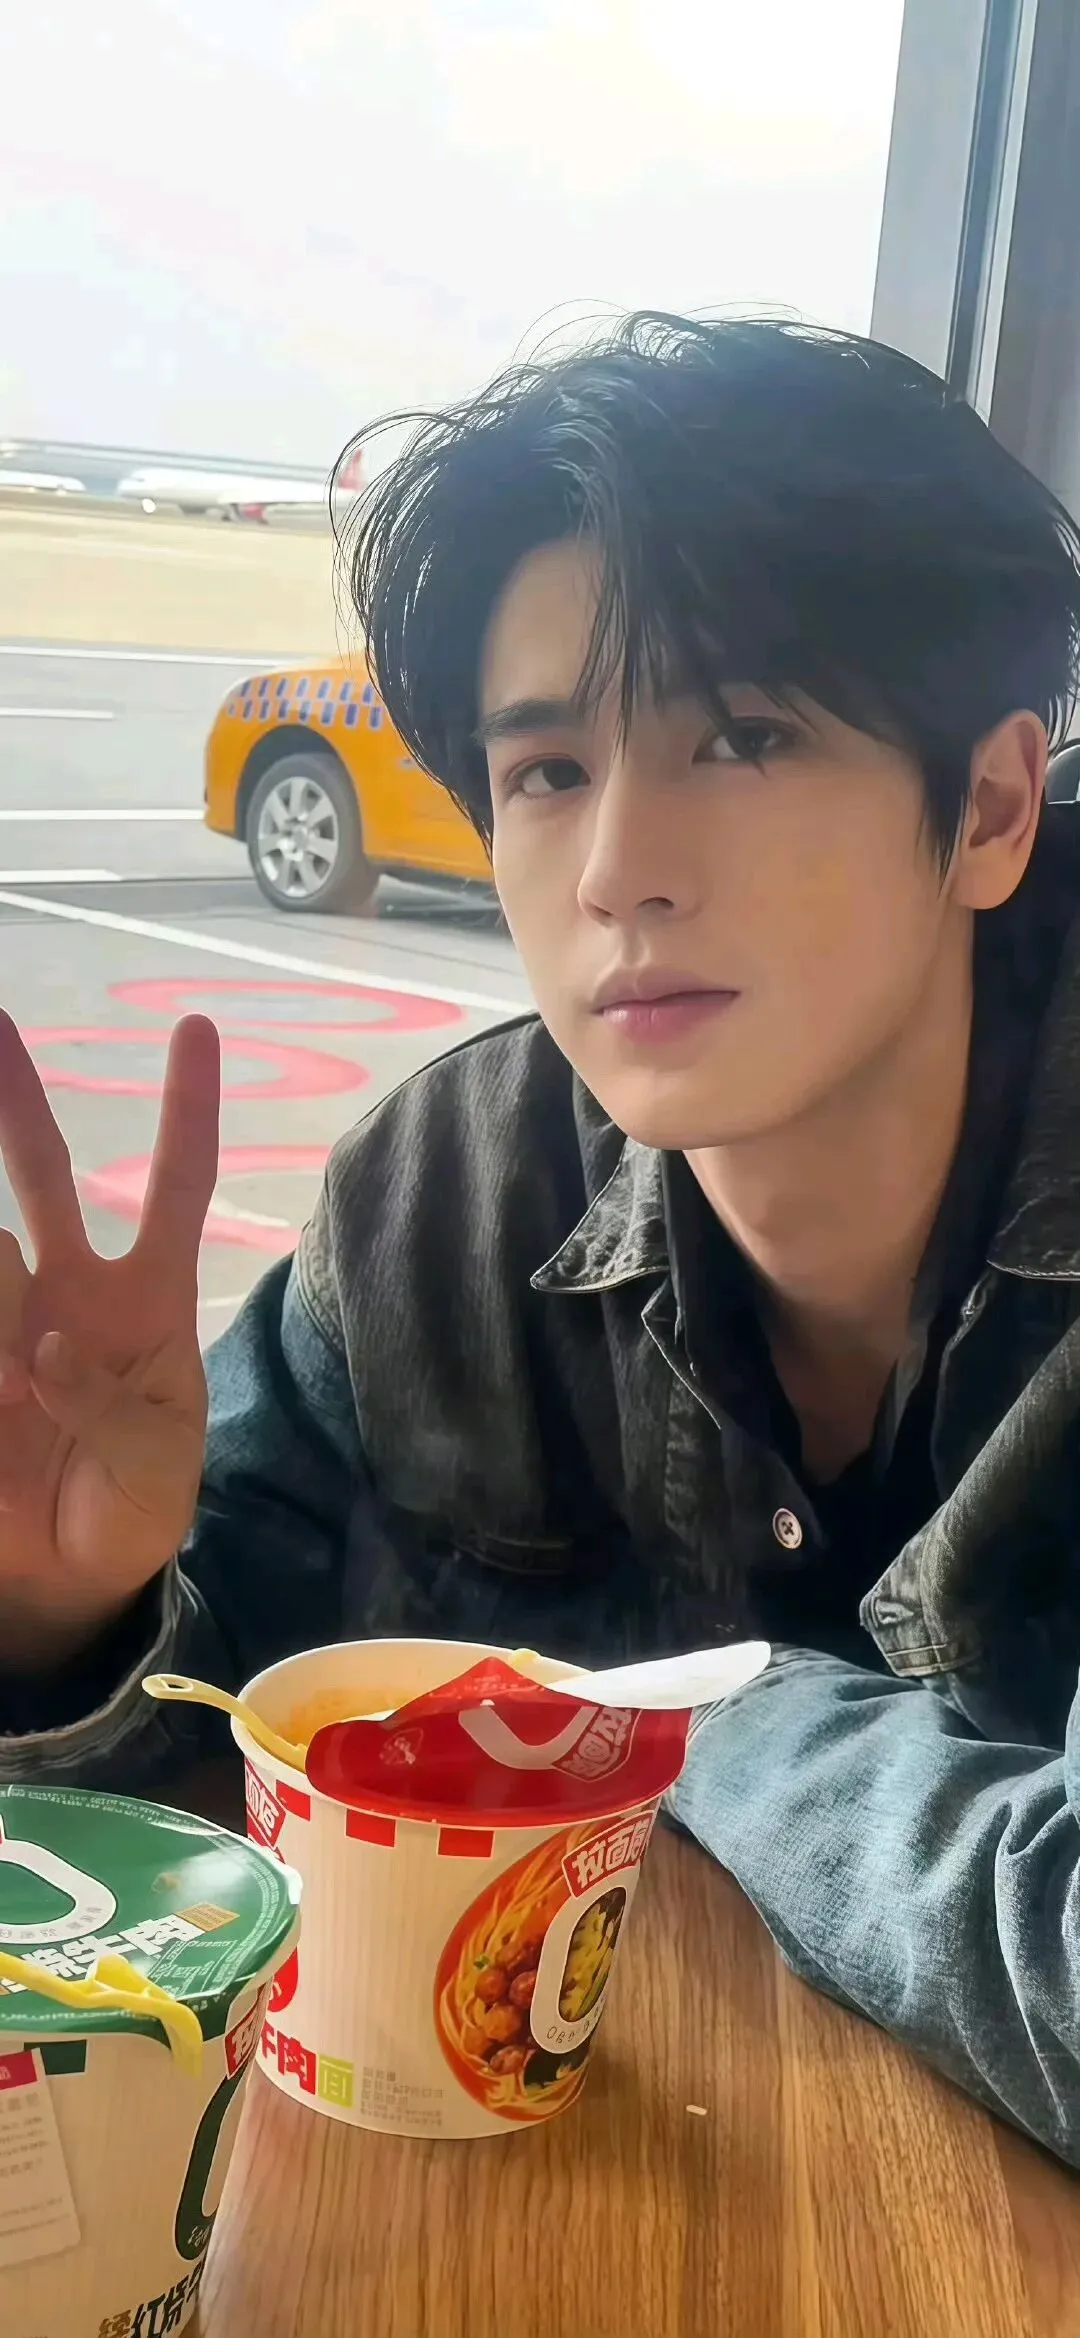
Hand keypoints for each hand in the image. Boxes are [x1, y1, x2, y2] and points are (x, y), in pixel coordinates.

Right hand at [0, 1011, 220, 1671]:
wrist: (71, 1580)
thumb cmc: (134, 1506)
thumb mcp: (156, 1465)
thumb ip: (108, 1406)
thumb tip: (47, 1348)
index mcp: (147, 1301)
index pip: (177, 1188)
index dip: (186, 1112)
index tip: (192, 1026)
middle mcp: (72, 1290)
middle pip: (46, 1174)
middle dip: (17, 1100)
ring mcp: (9, 1323)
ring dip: (2, 1306)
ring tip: (17, 1397)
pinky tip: (5, 1405)